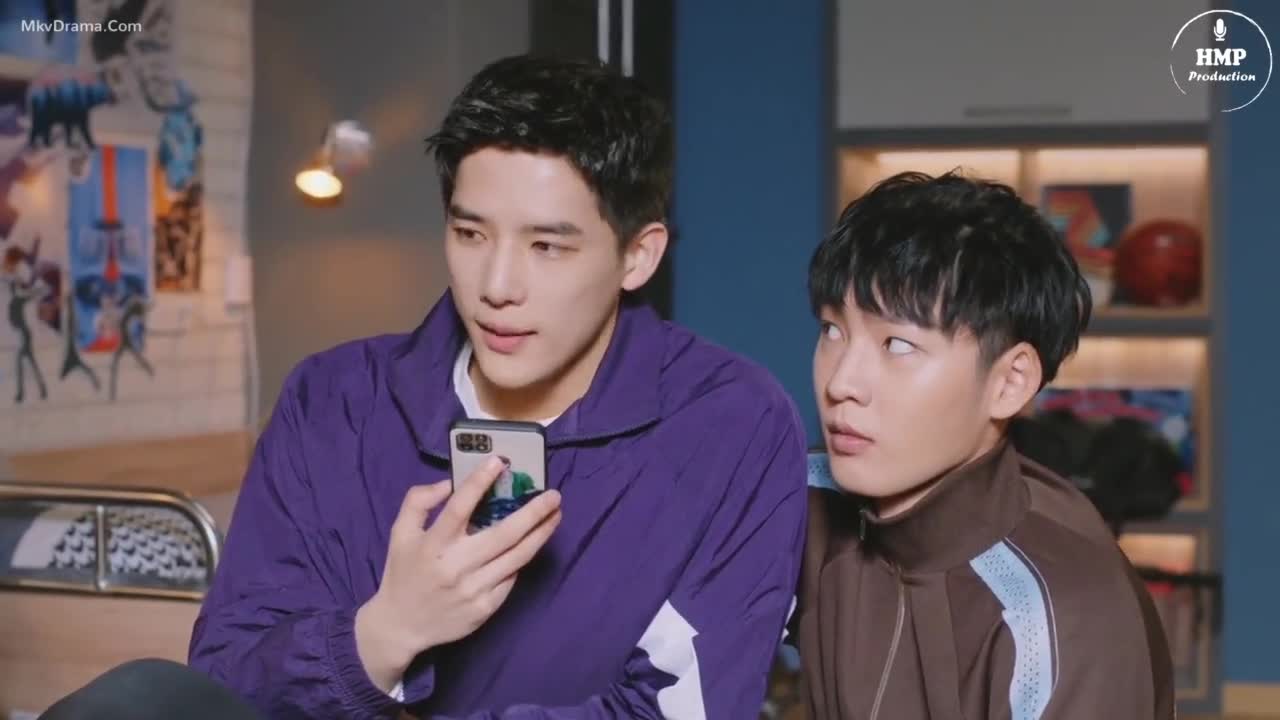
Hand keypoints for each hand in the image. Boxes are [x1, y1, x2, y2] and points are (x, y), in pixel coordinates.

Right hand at [355, 457, 561, 691]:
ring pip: (517, 558)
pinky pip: (510, 578)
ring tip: (555, 516)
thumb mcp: (400, 534)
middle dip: (533, 513)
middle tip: (554, 495)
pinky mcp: (485, 608)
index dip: (478, 482)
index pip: (459, 508)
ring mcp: (473, 590)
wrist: (400, 626)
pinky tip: (532, 544)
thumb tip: (449, 483)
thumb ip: (418, 502)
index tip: (499, 462)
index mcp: (432, 544)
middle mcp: (455, 566)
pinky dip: (522, 559)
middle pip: (503, 534)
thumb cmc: (403, 573)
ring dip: (540, 534)